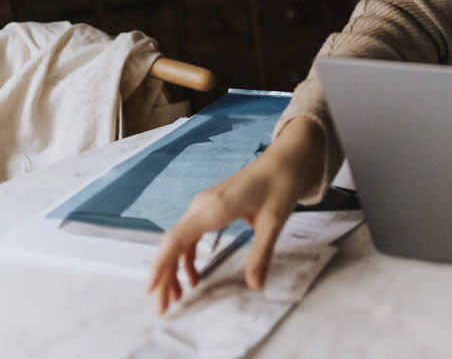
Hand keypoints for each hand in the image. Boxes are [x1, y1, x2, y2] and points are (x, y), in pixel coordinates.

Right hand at [146, 117, 322, 313]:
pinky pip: (190, 234)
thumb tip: (256, 285)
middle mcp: (202, 206)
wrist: (285, 157)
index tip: (150, 290)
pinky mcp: (210, 207)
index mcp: (213, 208)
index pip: (175, 240)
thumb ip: (261, 253)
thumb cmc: (281, 184)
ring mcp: (204, 205)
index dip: (160, 266)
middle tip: (163, 308)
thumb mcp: (275, 221)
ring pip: (178, 240)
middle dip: (164, 276)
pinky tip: (193, 276)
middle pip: (171, 244)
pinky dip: (186, 256)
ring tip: (176, 297)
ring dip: (173, 269)